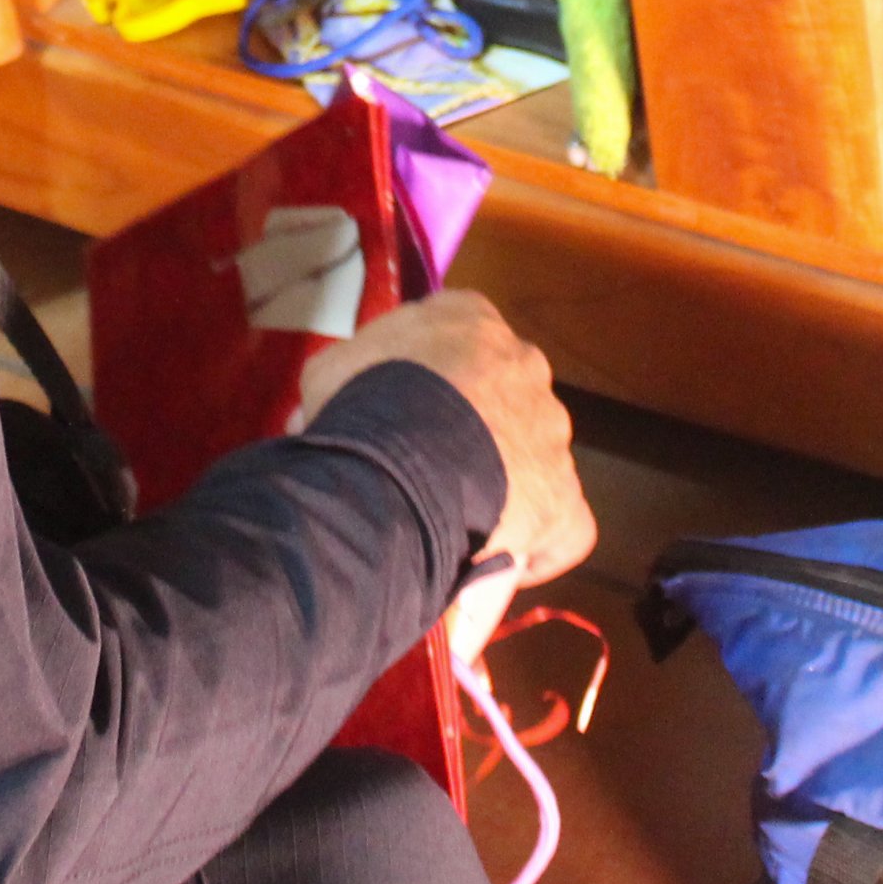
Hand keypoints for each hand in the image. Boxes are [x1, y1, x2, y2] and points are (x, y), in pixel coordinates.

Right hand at [292, 292, 595, 592]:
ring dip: (501, 482)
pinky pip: (567, 525)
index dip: (432, 377)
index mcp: (470, 320)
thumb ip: (343, 381)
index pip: (459, 338)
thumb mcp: (329, 371)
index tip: (404, 410)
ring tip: (452, 522)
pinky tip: (506, 563)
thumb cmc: (361, 399)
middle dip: (472, 429)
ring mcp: (550, 431)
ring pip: (532, 457)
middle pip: (502, 397)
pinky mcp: (563, 494)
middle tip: (426, 468)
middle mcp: (524, 365)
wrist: (399, 455)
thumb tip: (315, 419)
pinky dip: (542, 545)